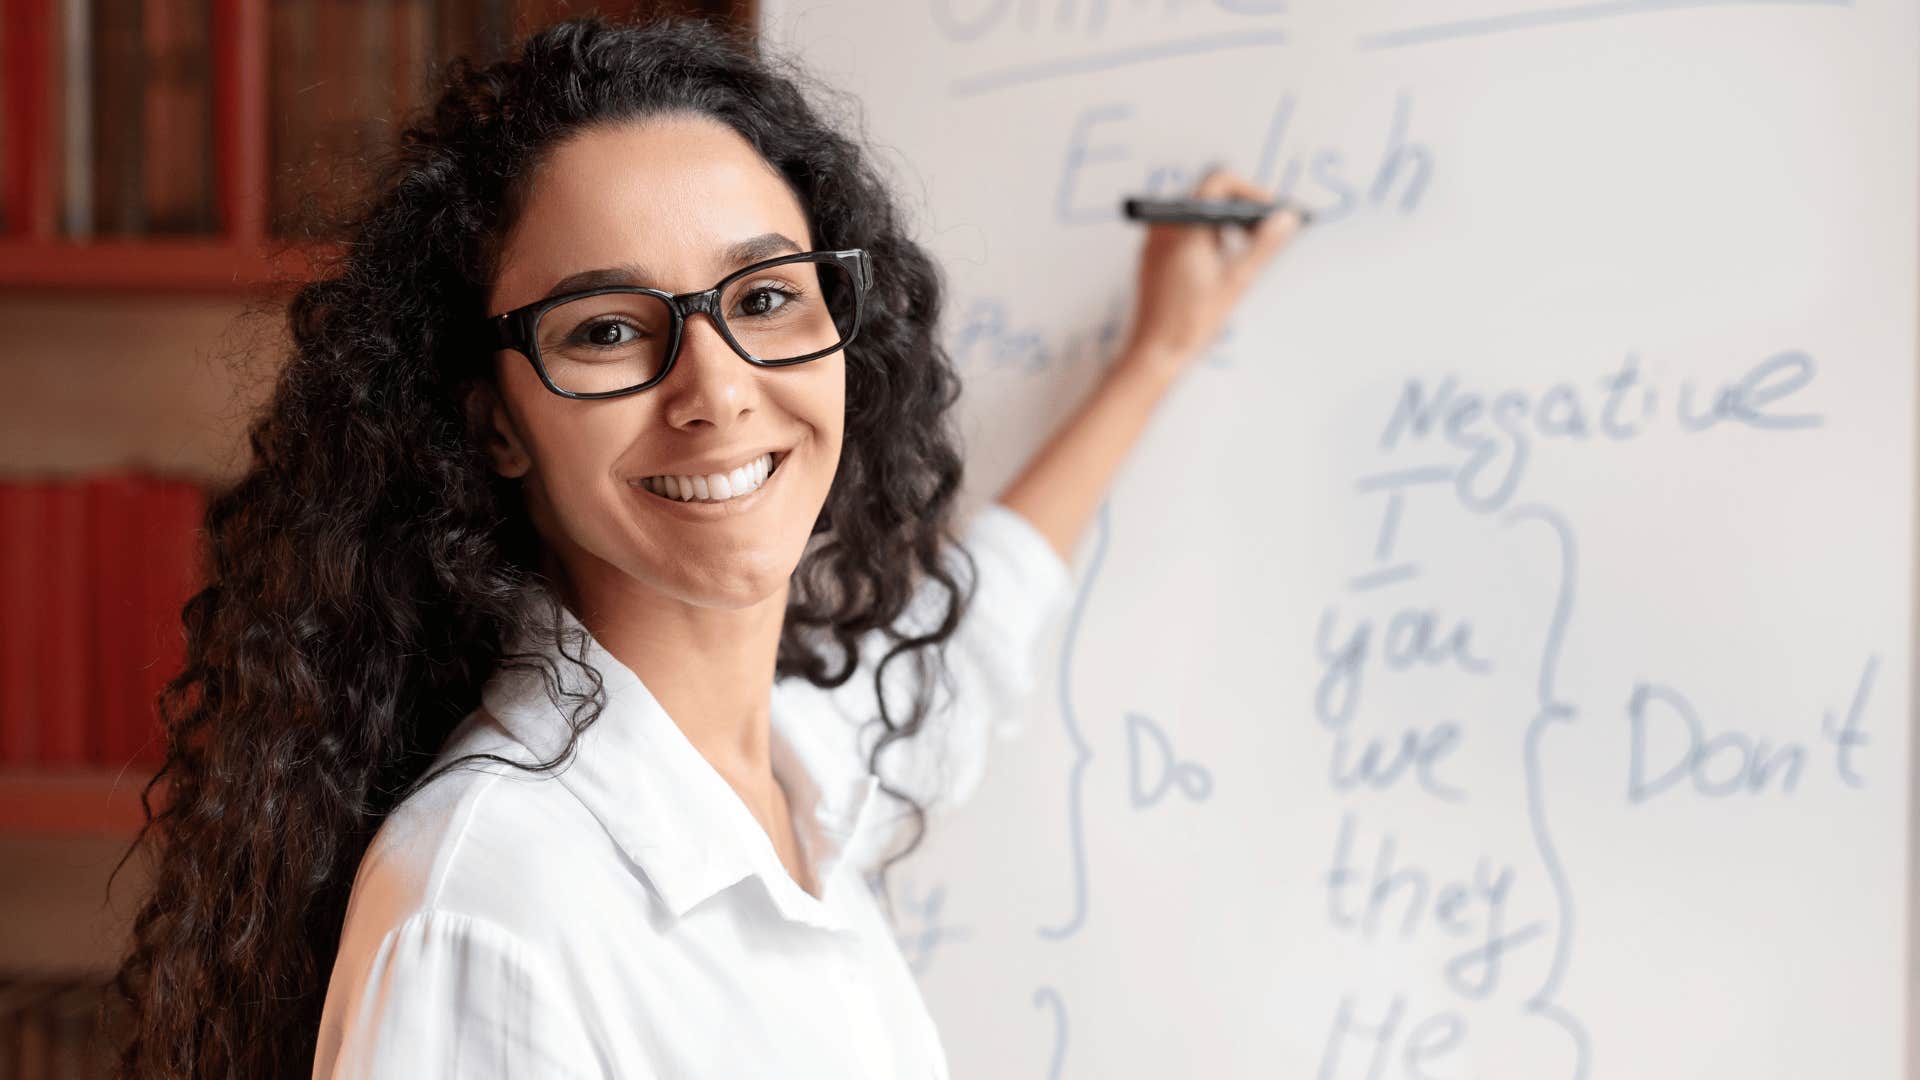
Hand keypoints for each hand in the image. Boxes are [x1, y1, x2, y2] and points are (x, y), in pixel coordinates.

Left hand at [1119, 166, 1303, 377]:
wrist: (1155, 351)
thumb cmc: (1189, 322)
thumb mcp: (1236, 281)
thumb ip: (1263, 246)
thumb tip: (1286, 220)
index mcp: (1183, 226)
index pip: (1219, 182)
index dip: (1250, 192)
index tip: (1270, 211)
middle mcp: (1164, 226)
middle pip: (1208, 195)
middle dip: (1240, 208)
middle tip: (1265, 230)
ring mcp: (1155, 240)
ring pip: (1197, 213)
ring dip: (1225, 223)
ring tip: (1246, 249)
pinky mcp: (1154, 254)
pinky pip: (1183, 230)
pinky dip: (1208, 235)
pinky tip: (1222, 262)